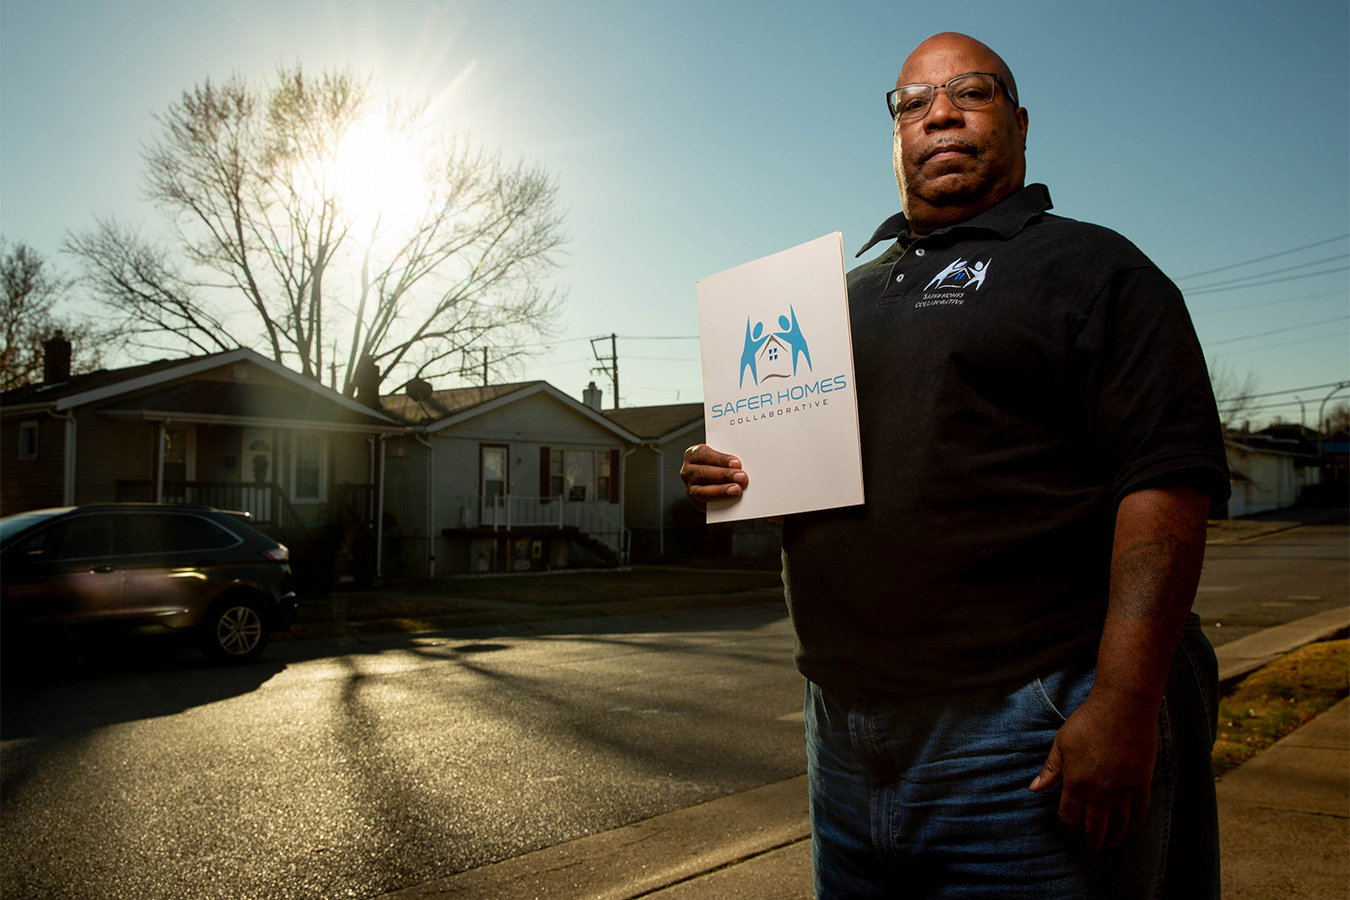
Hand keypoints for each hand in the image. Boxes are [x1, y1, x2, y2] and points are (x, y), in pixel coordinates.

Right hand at [680, 444, 747, 510]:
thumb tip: (742, 464)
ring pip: (703, 490)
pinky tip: (730, 498)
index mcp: (693, 454)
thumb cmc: (716, 465)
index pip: (705, 455)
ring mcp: (690, 487)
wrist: (711, 481)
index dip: (721, 459)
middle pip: (704, 472)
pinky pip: (706, 502)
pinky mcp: (695, 501)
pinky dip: (719, 500)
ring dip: (722, 490)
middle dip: (724, 475)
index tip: (737, 463)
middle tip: (741, 477)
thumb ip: (727, 460)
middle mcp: (688, 471)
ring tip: (737, 489)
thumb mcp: (719, 458)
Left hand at [1028, 689, 1157, 851]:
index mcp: (1076, 784)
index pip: (1069, 817)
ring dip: (1113, 838)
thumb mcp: (1061, 744)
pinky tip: (1131, 827)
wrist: (1123, 710)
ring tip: (1109, 842)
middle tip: (1089, 846)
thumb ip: (1051, 770)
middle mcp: (1100, 794)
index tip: (1068, 831)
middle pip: (1094, 829)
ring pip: (1119, 827)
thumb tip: (1034, 789)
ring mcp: (1123, 792)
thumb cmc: (1088, 723)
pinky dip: (1135, 824)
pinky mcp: (1142, 786)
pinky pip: (1139, 814)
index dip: (1068, 828)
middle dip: (1090, 841)